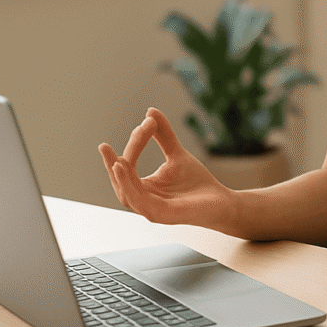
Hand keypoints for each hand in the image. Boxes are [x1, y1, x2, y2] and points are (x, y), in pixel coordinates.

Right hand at [99, 108, 237, 231]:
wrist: (222, 202)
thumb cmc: (197, 182)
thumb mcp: (177, 154)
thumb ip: (164, 136)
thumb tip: (150, 111)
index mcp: (143, 187)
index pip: (128, 167)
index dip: (133, 146)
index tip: (145, 123)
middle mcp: (142, 200)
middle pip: (121, 181)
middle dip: (114, 163)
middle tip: (104, 147)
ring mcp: (150, 210)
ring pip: (127, 194)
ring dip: (121, 178)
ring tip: (116, 161)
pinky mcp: (161, 215)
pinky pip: (140, 202)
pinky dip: (131, 189)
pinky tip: (128, 174)